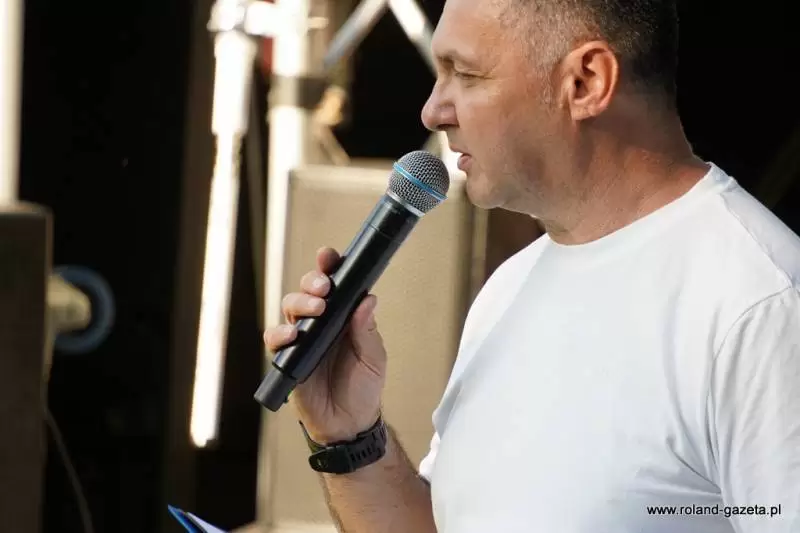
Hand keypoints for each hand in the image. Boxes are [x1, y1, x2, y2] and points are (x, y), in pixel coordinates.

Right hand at [263, 247, 386, 443]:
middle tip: (324, 288)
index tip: (329, 256)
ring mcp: (302, 338)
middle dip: (312, 282)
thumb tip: (368, 300)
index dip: (329, 267)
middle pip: (307, 290)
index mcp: (342, 316)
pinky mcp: (287, 358)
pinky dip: (280, 333)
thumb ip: (367, 330)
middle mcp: (320, 322)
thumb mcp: (374, 358)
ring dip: (299, 304)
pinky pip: (275, 339)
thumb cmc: (363, 387)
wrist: (349, 424)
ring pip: (290, 308)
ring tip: (314, 310)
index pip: (334, 284)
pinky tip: (293, 335)